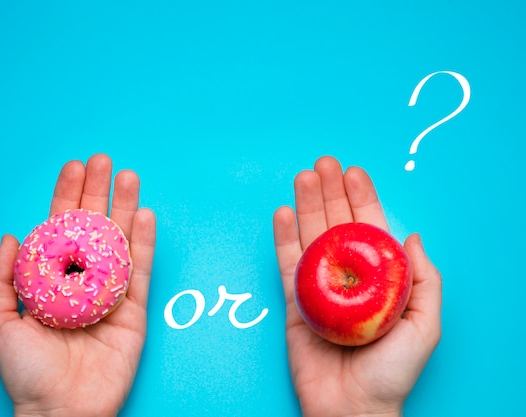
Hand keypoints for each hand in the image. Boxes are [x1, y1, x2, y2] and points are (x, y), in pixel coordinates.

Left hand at [0, 154, 155, 416]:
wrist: (63, 409)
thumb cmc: (27, 372)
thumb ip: (1, 280)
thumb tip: (11, 236)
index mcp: (52, 281)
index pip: (60, 230)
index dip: (66, 198)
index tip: (73, 168)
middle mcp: (83, 280)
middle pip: (93, 228)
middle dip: (98, 193)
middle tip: (104, 160)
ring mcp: (111, 292)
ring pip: (121, 241)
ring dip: (126, 208)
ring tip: (129, 176)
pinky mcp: (134, 310)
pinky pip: (142, 271)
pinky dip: (145, 243)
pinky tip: (145, 215)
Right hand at [273, 156, 441, 416]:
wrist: (351, 407)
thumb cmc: (392, 372)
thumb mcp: (424, 326)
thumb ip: (424, 280)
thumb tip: (411, 236)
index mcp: (378, 278)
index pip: (369, 229)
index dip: (362, 198)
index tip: (354, 171)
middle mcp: (348, 276)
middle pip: (336, 225)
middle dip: (330, 192)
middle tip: (323, 163)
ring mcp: (319, 286)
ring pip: (310, 236)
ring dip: (306, 204)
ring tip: (302, 177)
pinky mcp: (294, 300)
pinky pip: (286, 262)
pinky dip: (283, 237)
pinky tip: (283, 212)